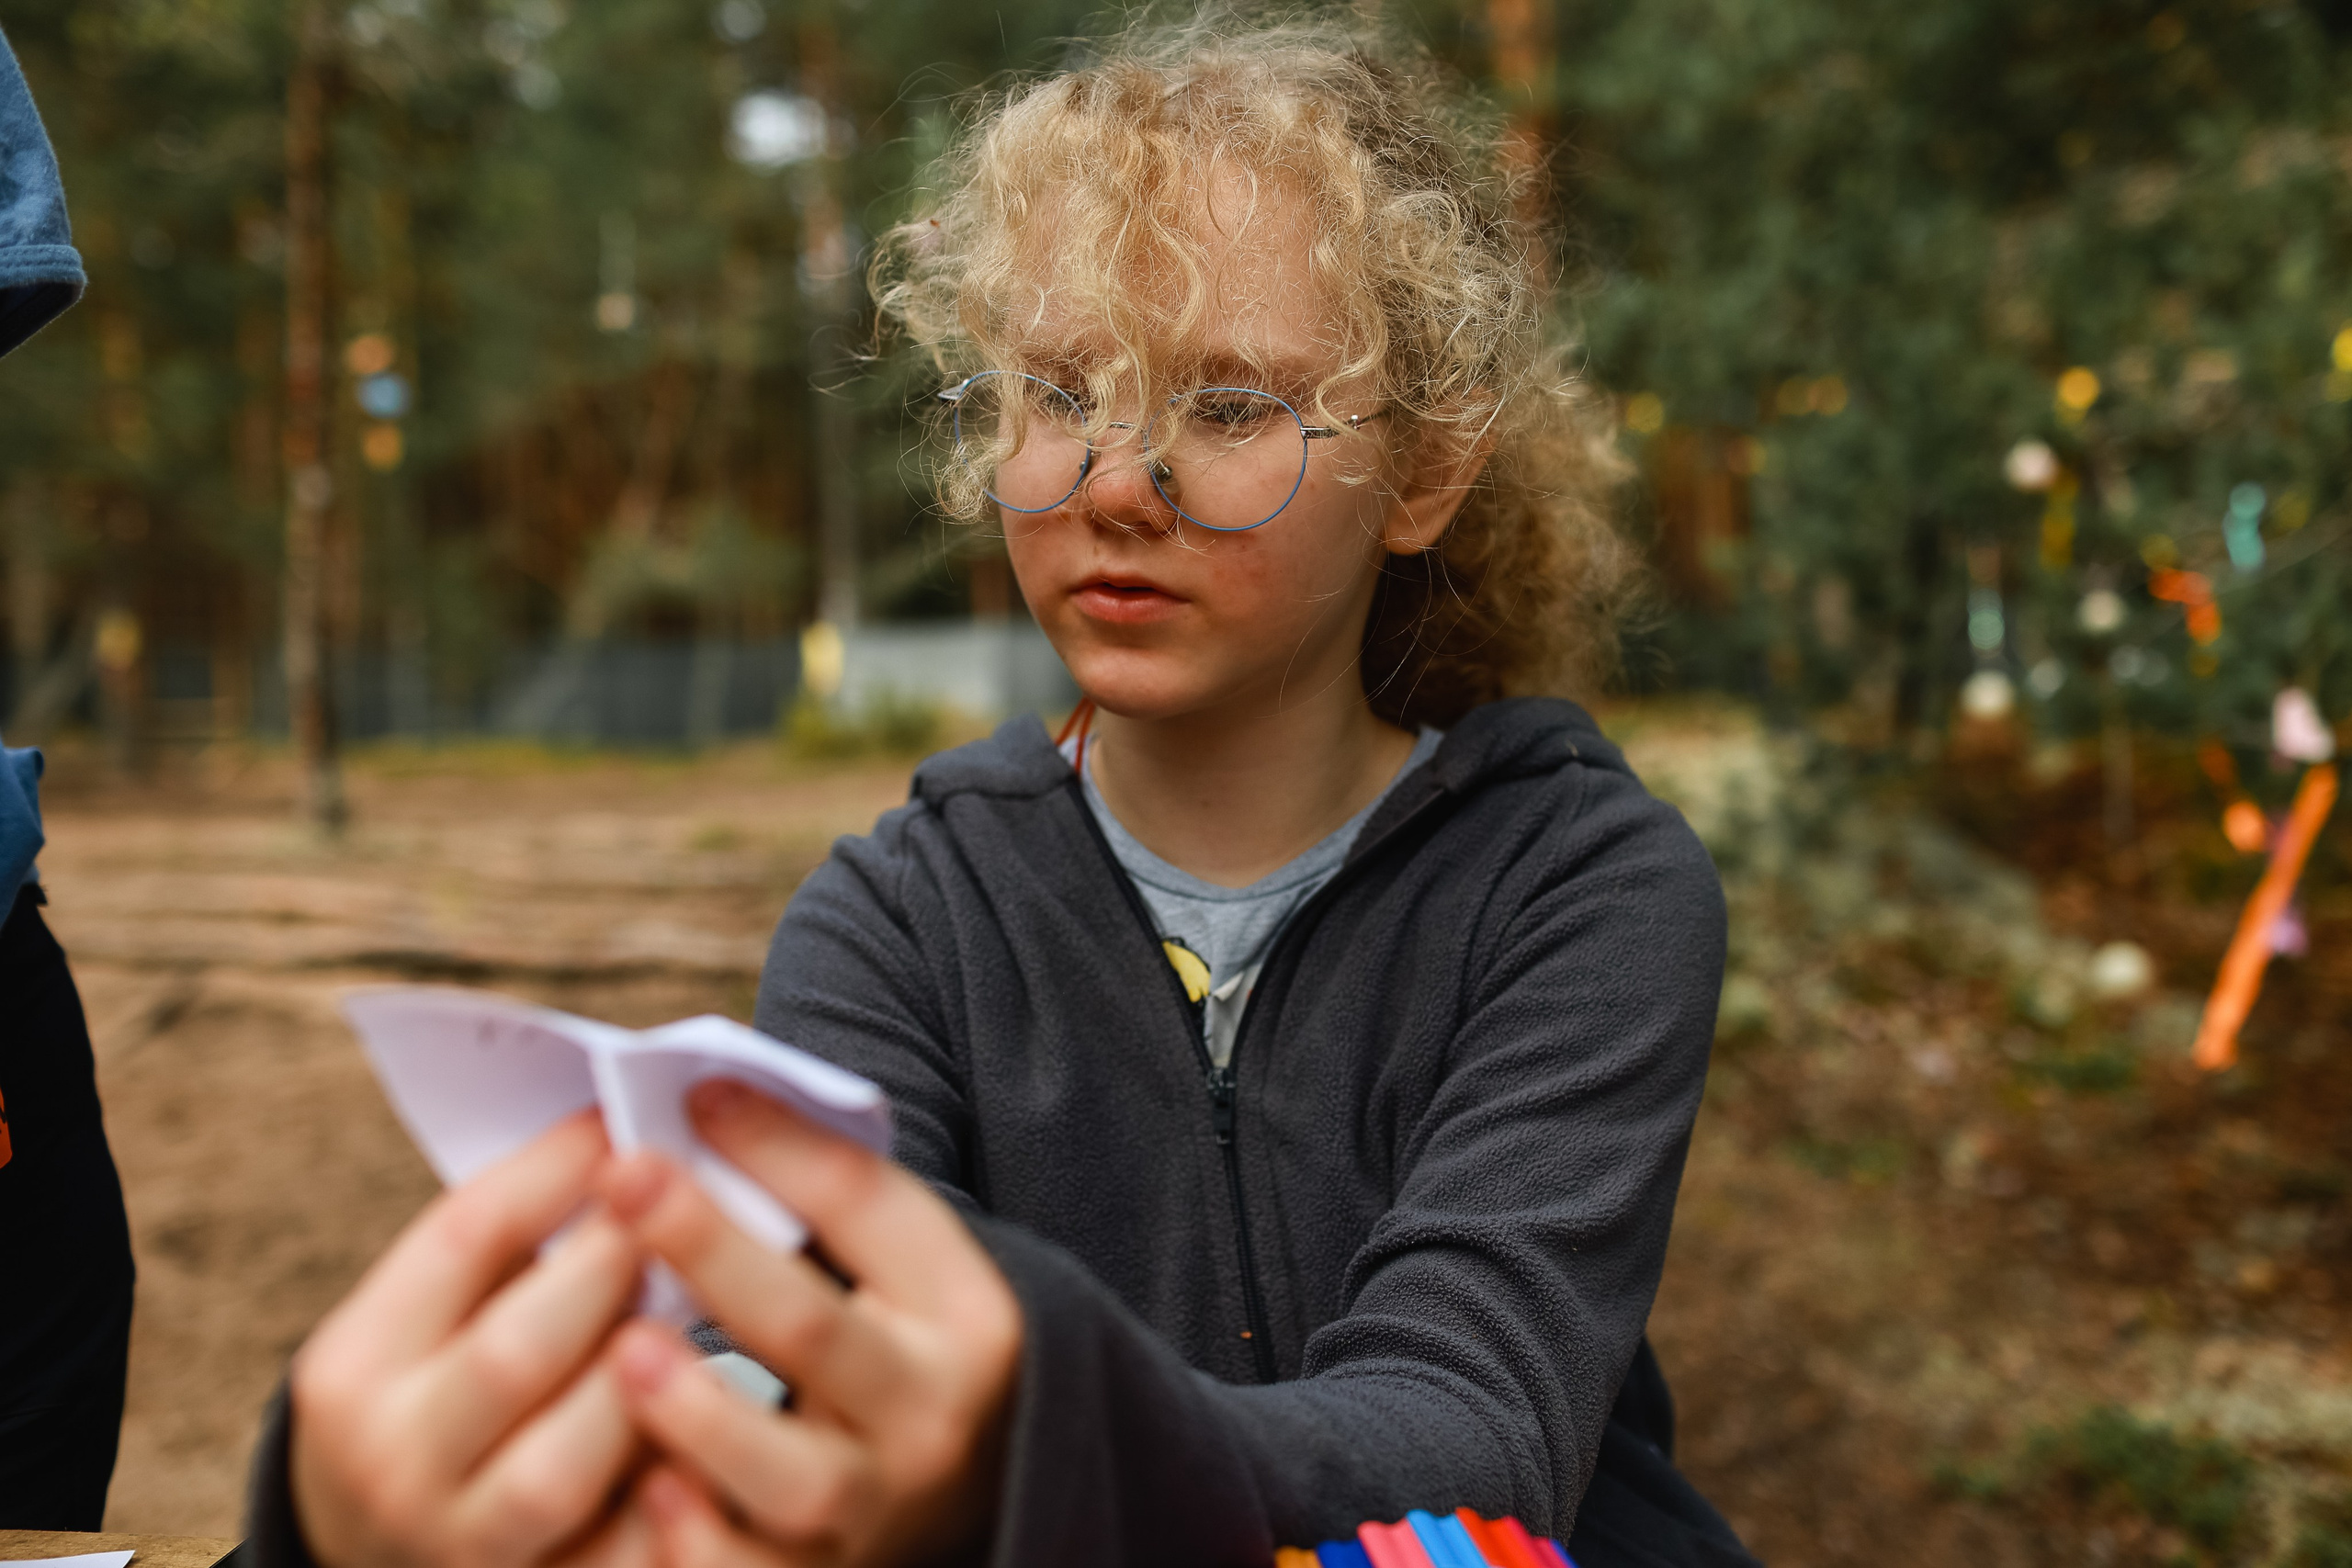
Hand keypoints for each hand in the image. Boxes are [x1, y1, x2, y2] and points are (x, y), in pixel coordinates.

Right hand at [289, 1112, 652, 1567]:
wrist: (378, 1548)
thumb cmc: (435, 1391)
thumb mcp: (424, 1317)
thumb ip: (506, 1239)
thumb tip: (618, 1136)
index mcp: (352, 1370)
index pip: (458, 1244)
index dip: (553, 1172)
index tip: (618, 1125)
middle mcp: (393, 1464)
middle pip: (515, 1354)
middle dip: (611, 1269)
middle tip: (674, 1213)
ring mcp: (462, 1545)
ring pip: (564, 1465)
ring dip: (646, 1380)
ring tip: (690, 1316)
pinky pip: (623, 1548)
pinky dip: (675, 1490)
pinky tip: (714, 1427)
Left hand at [598, 1080, 1023, 1567]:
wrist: (979, 1491)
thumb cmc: (905, 1348)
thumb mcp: (903, 1266)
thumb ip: (823, 1189)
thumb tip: (706, 1100)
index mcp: (962, 1315)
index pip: (874, 1211)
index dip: (782, 1149)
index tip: (692, 1095)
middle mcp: (928, 1418)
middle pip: (819, 1334)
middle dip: (715, 1252)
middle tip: (626, 1180)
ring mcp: (874, 1514)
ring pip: (793, 1479)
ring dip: (704, 1414)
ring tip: (626, 1351)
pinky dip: (695, 1539)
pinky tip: (641, 1485)